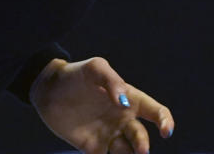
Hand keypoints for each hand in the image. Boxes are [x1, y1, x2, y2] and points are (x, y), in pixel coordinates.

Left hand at [31, 56, 173, 153]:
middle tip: (140, 151)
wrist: (48, 89)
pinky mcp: (92, 148)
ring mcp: (108, 134)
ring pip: (126, 152)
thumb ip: (113, 82)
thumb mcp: (95, 69)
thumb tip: (126, 103)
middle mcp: (122, 120)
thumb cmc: (76, 73)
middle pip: (140, 137)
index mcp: (130, 100)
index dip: (165, 121)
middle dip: (143, 145)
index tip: (166, 131)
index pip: (155, 111)